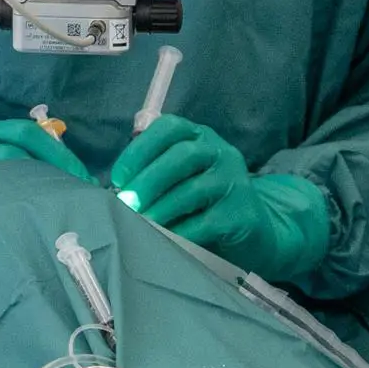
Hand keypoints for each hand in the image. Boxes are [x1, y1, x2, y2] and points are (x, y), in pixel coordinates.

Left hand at [110, 117, 328, 286]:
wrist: (253, 232)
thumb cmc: (205, 203)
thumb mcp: (182, 178)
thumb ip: (154, 172)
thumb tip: (115, 187)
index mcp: (200, 137)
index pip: (169, 128)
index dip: (140, 150)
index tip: (118, 177)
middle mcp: (220, 153)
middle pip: (182, 156)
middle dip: (148, 180)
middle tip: (126, 202)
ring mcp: (234, 183)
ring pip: (193, 190)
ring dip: (160, 208)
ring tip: (138, 223)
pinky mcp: (241, 215)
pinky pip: (205, 223)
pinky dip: (179, 231)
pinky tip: (163, 238)